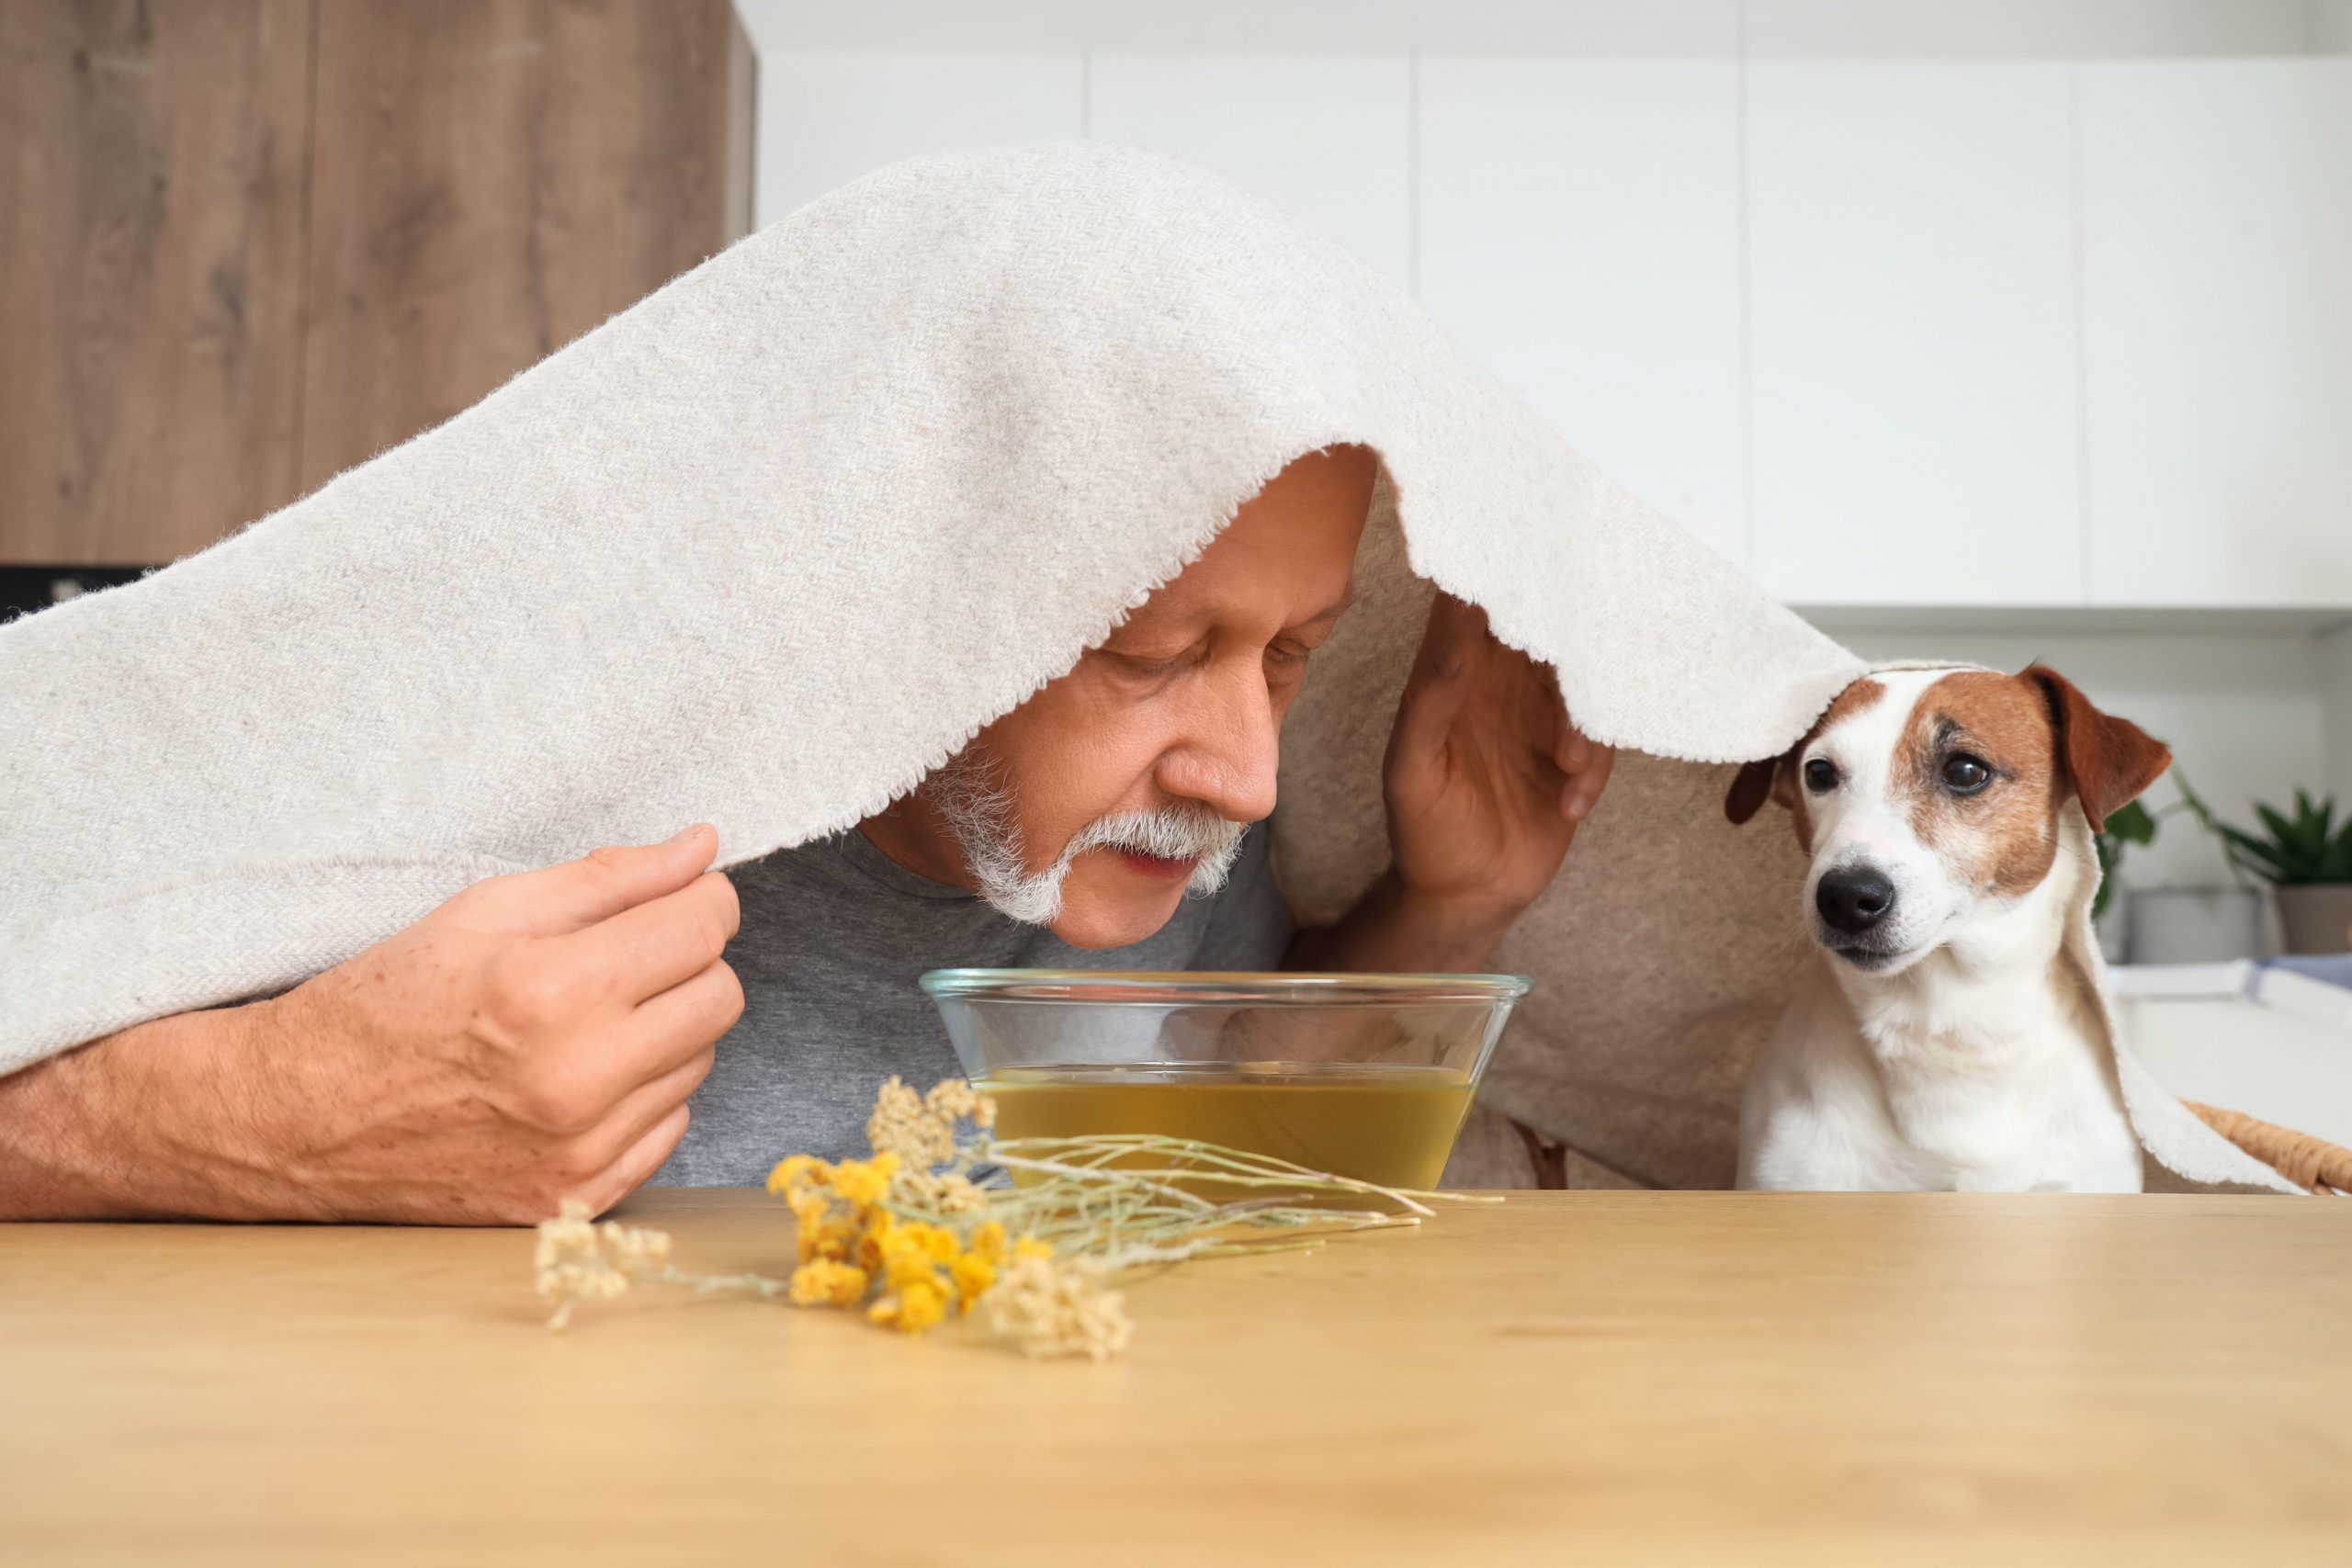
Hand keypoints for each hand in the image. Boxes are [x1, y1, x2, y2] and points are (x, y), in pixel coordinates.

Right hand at [179, 826, 738, 1223]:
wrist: (296, 1119)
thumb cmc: (388, 999)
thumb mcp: (486, 909)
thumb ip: (611, 877)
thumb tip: (705, 846)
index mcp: (553, 990)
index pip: (705, 928)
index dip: (700, 900)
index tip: (678, 897)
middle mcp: (578, 1079)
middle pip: (721, 997)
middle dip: (686, 964)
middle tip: (621, 958)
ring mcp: (579, 1151)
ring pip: (700, 1062)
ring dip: (661, 1032)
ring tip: (579, 1022)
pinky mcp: (575, 1200)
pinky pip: (669, 1128)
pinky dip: (640, 1096)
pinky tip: (575, 1078)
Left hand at [1382, 593, 1614, 928]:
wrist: (1465, 896)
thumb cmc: (1424, 829)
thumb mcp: (1413, 766)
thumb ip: (1430, 697)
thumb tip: (1453, 628)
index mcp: (1454, 674)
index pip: (1476, 605)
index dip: (1502, 579)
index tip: (1535, 559)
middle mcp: (1500, 684)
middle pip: (1546, 633)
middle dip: (1569, 643)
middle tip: (1577, 662)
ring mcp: (1541, 718)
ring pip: (1585, 684)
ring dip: (1583, 721)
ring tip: (1567, 763)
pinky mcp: (1574, 755)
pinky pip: (1603, 739)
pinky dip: (1594, 771)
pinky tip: (1569, 806)